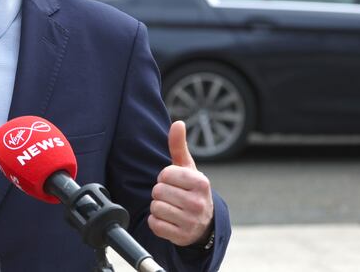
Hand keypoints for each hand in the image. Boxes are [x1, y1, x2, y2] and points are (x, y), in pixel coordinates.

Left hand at [148, 120, 214, 246]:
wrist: (204, 223)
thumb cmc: (191, 190)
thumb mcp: (188, 168)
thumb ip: (179, 145)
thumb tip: (178, 122)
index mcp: (201, 182)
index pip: (165, 174)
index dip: (164, 177)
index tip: (174, 182)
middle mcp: (199, 203)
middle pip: (158, 191)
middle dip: (160, 192)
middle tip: (172, 196)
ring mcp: (191, 221)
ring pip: (155, 208)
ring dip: (158, 207)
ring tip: (171, 207)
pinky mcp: (181, 237)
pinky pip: (155, 225)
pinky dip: (156, 222)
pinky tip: (168, 220)